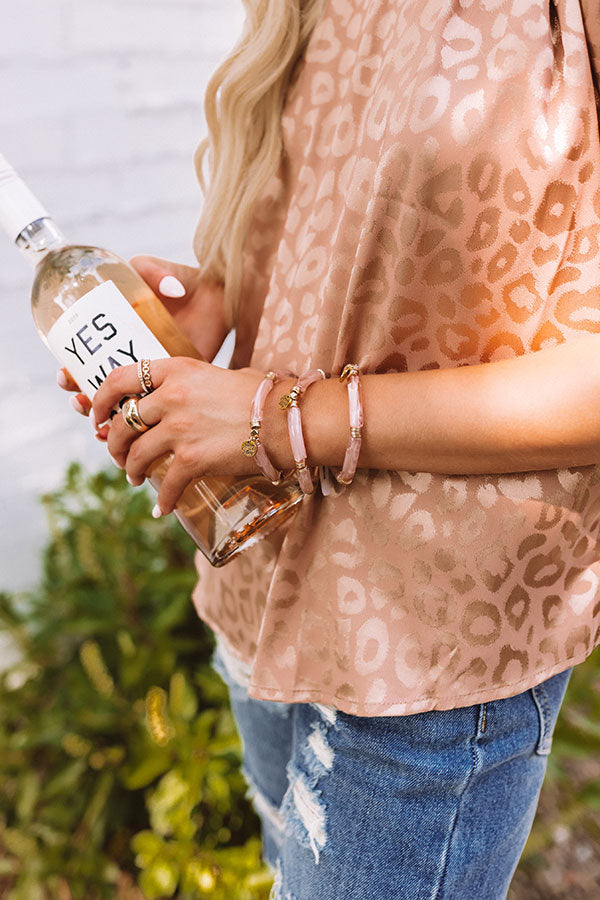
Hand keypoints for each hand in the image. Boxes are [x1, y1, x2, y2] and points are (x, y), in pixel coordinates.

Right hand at [57, 254, 228, 438]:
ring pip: (120, 404)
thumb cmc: (187, 283)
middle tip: (80, 402)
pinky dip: (134, 427)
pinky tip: (122, 436)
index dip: (70, 370)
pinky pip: (149, 413)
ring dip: (104, 418)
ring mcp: (151, 377)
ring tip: (98, 426)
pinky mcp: (171, 389)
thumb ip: (155, 271)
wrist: (219, 301)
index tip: (65, 375)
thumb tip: (169, 289)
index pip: (85, 358)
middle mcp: (129, 359)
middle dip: (83, 399)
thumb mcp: (165, 274)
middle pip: (96, 386)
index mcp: (117, 336)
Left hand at [91, 358, 266, 513]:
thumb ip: (194, 384)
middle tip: (117, 454)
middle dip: (113, 443)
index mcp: (178, 371)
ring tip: (134, 478)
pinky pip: (164, 484)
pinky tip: (161, 509)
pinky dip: (161, 500)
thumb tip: (183, 397)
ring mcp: (180, 429)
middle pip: (123, 422)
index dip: (101, 399)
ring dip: (130, 470)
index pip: (120, 378)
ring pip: (136, 455)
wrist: (287, 421)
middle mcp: (172, 397)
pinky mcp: (192, 459)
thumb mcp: (220, 376)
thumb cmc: (263, 398)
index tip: (98, 414)